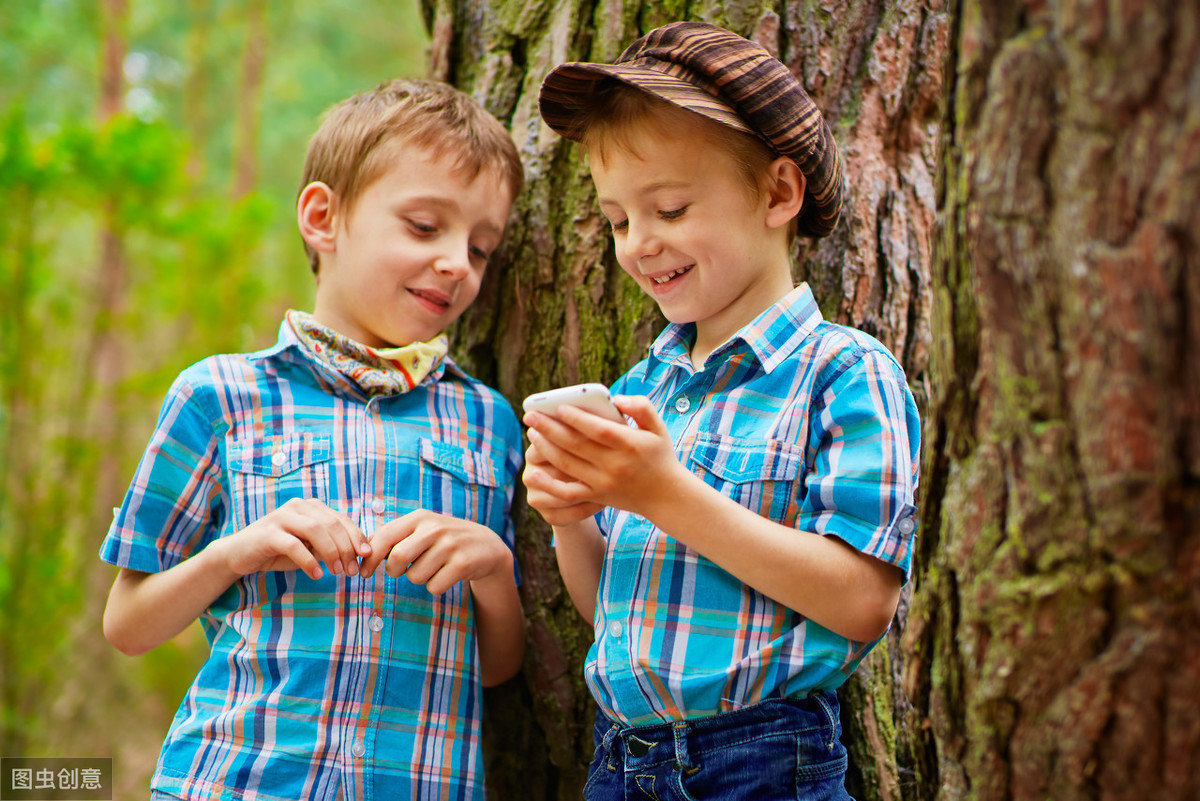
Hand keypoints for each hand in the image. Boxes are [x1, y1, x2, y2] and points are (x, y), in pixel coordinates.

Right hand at [214, 497, 371, 580]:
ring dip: (331, 553)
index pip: (341, 519)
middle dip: (347, 548)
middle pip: (332, 524)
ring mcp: (282, 517)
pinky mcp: (268, 533)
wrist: (239, 555)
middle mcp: (298, 507)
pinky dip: (309, 561)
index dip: (357, 537)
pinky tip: (317, 574)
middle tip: (352, 571)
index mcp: (311, 507)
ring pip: (316, 531)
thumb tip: (361, 553)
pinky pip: (294, 545)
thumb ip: (331, 545)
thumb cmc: (279, 551)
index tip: (367, 556)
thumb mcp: (309, 547)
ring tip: (338, 572)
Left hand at [359, 509, 512, 594]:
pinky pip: (434, 586)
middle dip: (394, 571)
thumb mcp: (423, 529)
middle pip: (397, 558)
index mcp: (420, 518)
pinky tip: (447, 575)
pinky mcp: (462, 564)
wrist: (486, 546)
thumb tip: (364, 551)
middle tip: (400, 572)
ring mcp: (450, 545)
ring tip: (433, 568)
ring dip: (419, 578)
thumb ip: (396, 536)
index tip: (363, 572)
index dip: (369, 557)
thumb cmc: (444, 540)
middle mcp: (434, 528)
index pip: (385, 535)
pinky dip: (436, 586)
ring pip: (415, 576)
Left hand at [523, 395, 685, 518]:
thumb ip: (641, 407)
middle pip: (576, 445)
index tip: (558, 407)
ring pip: (567, 465)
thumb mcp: (658, 428)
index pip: (599, 430)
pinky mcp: (596, 497)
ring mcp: (604, 483)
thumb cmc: (659, 456)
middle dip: (549, 429)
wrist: (666, 496)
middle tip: (530, 415)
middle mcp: (615, 465)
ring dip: (546, 448)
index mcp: (630, 445)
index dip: (577, 419)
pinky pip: (568, 493)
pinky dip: (548, 484)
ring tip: (532, 432)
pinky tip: (533, 472)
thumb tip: (617, 399)